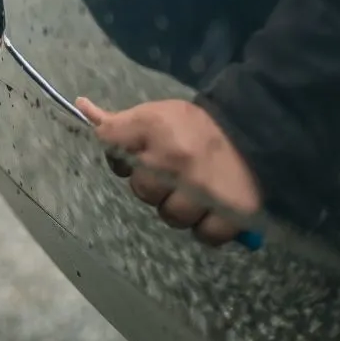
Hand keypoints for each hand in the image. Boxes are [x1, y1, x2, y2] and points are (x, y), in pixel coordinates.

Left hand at [76, 97, 260, 245]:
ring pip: (171, 216)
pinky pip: (205, 235)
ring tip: (197, 190)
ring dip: (181, 208)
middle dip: (155, 184)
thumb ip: (119, 121)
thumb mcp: (158, 113)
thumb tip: (81, 105)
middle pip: (142, 191)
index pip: (110, 144)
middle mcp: (174, 160)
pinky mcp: (231, 213)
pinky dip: (208, 227)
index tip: (140, 153)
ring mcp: (203, 190)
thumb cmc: (198, 125)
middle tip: (177, 172)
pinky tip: (213, 209)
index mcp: (155, 128)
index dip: (121, 155)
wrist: (258, 128)